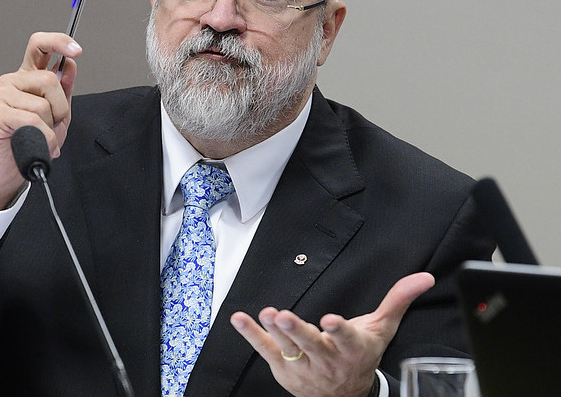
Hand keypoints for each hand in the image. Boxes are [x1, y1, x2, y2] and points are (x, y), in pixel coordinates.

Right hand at [0, 32, 81, 209]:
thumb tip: (69, 66)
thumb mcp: (55, 118)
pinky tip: (38, 145)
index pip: (40, 46)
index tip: (76, 50)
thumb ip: (63, 92)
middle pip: (50, 79)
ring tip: (40, 138)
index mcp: (27, 79)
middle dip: (61, 108)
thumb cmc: (24, 146)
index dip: (59, 42)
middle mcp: (13, 82)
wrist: (0, 174)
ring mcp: (1, 95)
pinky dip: (43, 138)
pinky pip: (33, 120)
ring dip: (50, 127)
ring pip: (43, 103)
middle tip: (53, 126)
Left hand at [230, 272, 434, 396]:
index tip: (331, 320)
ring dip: (274, 332)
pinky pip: (264, 350)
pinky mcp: (282, 366)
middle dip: (298, 330)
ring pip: (287, 348)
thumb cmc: (361, 355)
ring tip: (267, 315)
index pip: (346, 339)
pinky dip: (250, 335)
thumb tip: (423, 276)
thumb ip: (398, 300)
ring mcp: (302, 366)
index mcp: (352, 349)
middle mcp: (327, 359)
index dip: (339, 331)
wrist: (344, 395)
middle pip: (312, 345)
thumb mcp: (382, 329)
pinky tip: (238, 320)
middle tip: (285, 316)